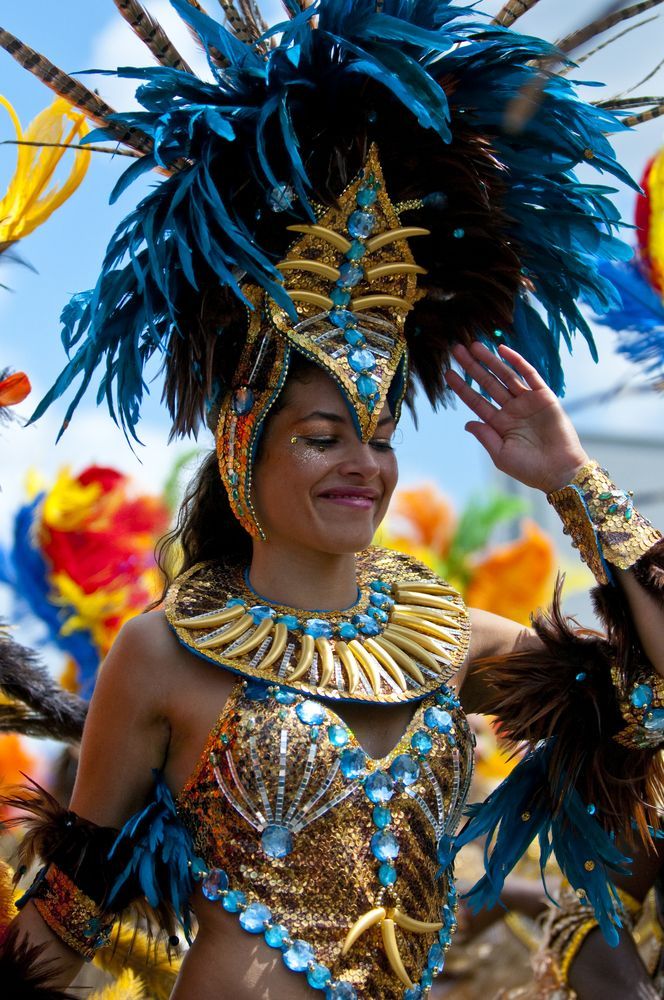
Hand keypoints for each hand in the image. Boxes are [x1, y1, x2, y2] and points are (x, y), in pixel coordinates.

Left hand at [444, 342, 588, 493]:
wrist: (560, 472)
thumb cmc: (530, 469)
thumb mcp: (501, 455)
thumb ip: (485, 436)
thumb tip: (467, 423)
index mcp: (499, 424)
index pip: (476, 401)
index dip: (462, 387)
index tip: (448, 373)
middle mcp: (511, 409)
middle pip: (488, 383)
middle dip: (472, 367)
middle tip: (457, 350)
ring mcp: (527, 402)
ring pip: (505, 375)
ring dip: (490, 360)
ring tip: (474, 346)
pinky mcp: (544, 397)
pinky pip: (529, 374)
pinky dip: (517, 361)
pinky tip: (502, 350)